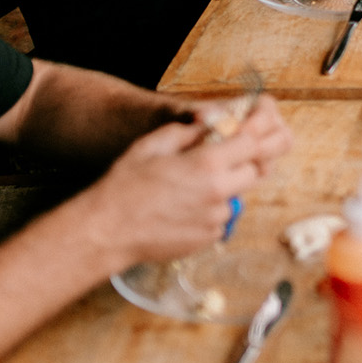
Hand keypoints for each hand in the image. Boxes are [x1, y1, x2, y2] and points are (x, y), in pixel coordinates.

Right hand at [80, 96, 292, 266]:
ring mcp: (215, 218)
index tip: (241, 135)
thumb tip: (211, 124)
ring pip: (238, 197)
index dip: (249, 136)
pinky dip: (211, 211)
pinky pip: (222, 219)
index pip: (252, 143)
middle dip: (242, 163)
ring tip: (192, 188)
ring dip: (225, 189)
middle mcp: (219, 191)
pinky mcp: (208, 238)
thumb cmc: (124, 185)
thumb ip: (188, 132)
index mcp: (207, 163)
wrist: (107, 231)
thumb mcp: (153, 145)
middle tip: (220, 161)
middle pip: (254, 171)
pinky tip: (184, 209)